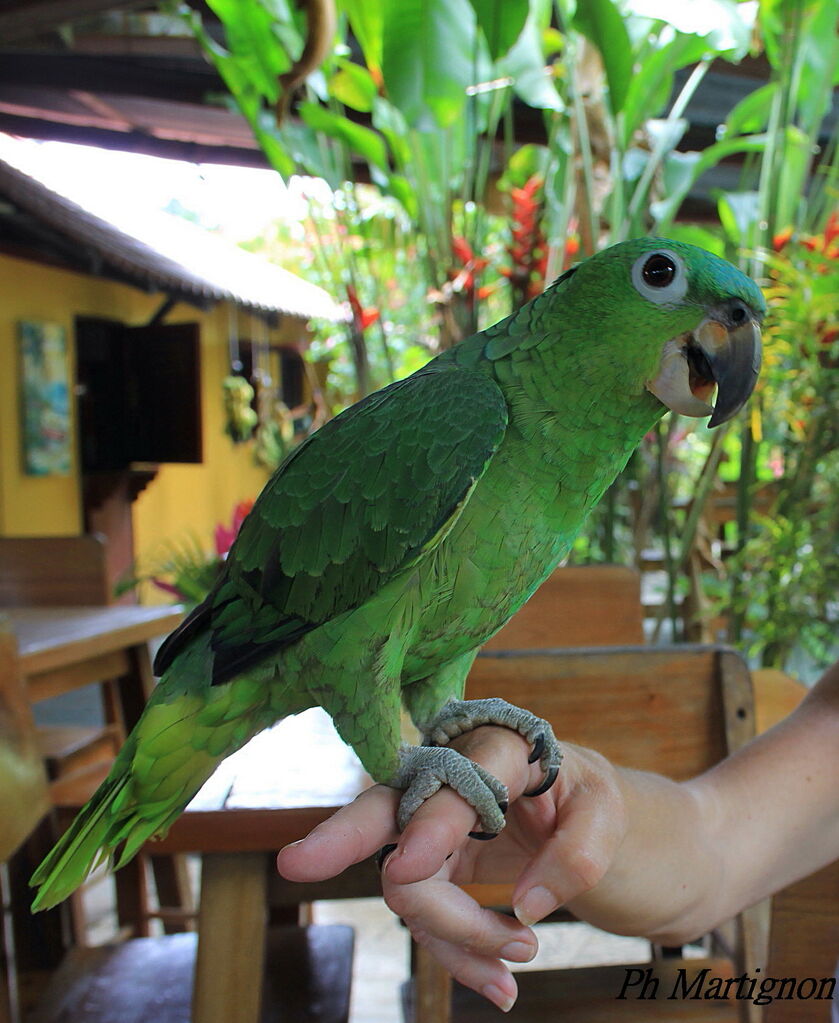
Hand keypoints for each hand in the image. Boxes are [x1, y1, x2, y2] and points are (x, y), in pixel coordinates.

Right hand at [277, 727, 627, 1011]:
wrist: (591, 825)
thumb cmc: (598, 803)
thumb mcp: (611, 817)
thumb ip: (578, 853)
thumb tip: (524, 907)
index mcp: (499, 749)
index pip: (456, 784)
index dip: (432, 824)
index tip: (410, 865)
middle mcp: (453, 780)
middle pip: (386, 809)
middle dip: (341, 836)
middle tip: (298, 864)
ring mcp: (436, 826)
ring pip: (409, 887)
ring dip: (456, 936)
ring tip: (519, 963)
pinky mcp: (436, 866)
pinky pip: (427, 917)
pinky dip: (457, 956)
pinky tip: (498, 984)